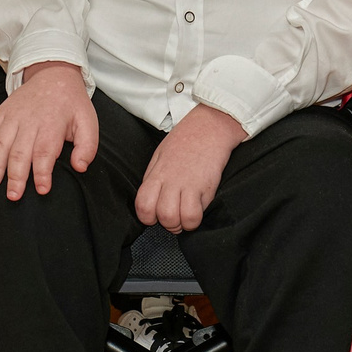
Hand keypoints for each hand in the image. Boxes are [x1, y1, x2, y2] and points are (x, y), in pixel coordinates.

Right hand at [0, 60, 98, 201]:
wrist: (53, 74)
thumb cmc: (70, 102)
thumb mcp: (88, 122)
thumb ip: (87, 147)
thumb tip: (79, 166)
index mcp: (52, 124)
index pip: (44, 152)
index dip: (42, 173)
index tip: (41, 189)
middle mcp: (29, 120)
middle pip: (19, 152)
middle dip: (15, 176)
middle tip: (14, 195)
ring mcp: (13, 115)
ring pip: (0, 142)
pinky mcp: (2, 112)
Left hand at [135, 103, 244, 232]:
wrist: (210, 127)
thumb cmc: (186, 140)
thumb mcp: (161, 155)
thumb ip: (155, 177)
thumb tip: (152, 197)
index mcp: (156, 173)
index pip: (141, 204)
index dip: (147, 216)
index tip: (157, 214)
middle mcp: (168, 181)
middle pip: (157, 215)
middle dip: (166, 224)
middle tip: (176, 218)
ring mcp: (185, 185)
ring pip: (173, 219)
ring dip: (180, 224)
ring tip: (187, 216)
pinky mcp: (204, 187)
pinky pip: (194, 216)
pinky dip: (195, 220)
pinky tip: (199, 210)